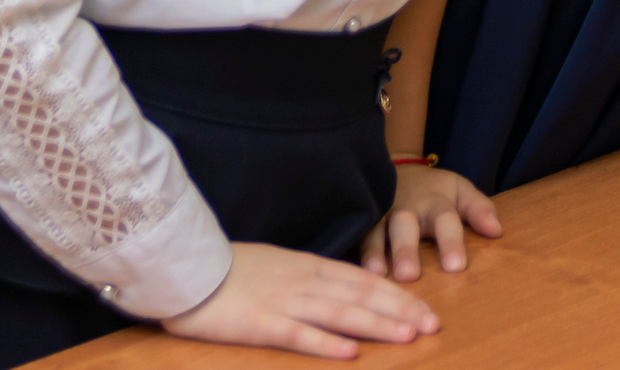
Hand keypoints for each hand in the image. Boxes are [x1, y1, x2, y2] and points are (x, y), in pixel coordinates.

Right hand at [161, 242, 439, 358]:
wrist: (186, 266)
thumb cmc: (228, 269)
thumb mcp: (277, 266)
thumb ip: (308, 277)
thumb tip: (339, 289)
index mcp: (308, 267)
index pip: (364, 280)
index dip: (397, 295)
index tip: (426, 309)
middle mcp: (304, 281)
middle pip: (362, 295)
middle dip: (401, 310)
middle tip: (434, 325)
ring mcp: (283, 301)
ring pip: (340, 313)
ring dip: (377, 324)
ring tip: (408, 335)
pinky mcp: (259, 323)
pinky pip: (299, 334)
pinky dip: (327, 343)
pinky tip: (351, 353)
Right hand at [362, 164, 501, 282]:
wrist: (398, 169)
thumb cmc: (434, 190)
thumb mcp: (460, 191)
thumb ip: (479, 209)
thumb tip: (497, 231)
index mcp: (435, 203)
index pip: (445, 221)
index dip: (451, 243)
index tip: (456, 267)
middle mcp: (406, 208)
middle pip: (405, 226)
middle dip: (406, 250)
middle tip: (410, 276)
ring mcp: (380, 213)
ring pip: (375, 231)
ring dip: (374, 253)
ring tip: (377, 275)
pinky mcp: (361, 219)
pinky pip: (354, 234)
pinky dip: (353, 250)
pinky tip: (353, 271)